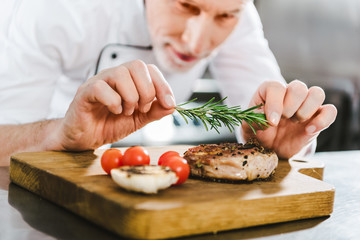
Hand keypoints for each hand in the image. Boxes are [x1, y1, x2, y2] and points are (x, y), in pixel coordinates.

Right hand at [51, 60, 174, 150]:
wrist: (85, 138)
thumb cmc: (109, 124)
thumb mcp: (138, 120)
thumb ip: (155, 112)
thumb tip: (173, 106)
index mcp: (130, 80)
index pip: (150, 69)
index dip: (163, 85)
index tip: (169, 104)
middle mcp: (114, 76)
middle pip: (137, 66)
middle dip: (147, 91)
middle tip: (142, 109)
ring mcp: (99, 81)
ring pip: (121, 74)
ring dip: (130, 97)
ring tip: (126, 112)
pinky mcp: (85, 92)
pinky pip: (101, 87)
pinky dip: (113, 102)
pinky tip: (114, 111)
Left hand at [242, 80, 336, 158]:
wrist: (270, 147)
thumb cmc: (258, 132)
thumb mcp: (249, 127)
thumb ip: (255, 121)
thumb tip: (271, 120)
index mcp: (269, 91)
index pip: (276, 87)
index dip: (275, 103)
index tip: (272, 121)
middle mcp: (289, 94)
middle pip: (299, 86)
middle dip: (290, 107)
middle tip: (283, 120)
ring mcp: (305, 105)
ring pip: (317, 93)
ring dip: (306, 110)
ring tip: (295, 122)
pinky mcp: (317, 118)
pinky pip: (330, 111)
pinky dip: (323, 120)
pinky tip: (309, 130)